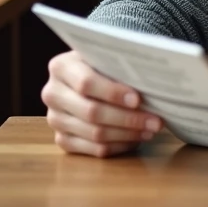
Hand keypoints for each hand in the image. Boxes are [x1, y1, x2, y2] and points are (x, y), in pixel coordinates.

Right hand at [42, 50, 162, 156]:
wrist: (86, 75)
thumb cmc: (103, 64)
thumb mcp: (107, 56)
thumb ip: (119, 64)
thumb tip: (149, 80)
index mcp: (61, 67)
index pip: (86, 83)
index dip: (113, 93)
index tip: (137, 99)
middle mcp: (52, 94)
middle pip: (91, 112)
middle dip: (127, 118)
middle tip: (155, 121)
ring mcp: (55, 119)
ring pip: (94, 134)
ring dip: (127, 134)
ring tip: (150, 130)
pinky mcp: (62, 139)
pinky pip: (93, 150)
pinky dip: (118, 146)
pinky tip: (136, 139)